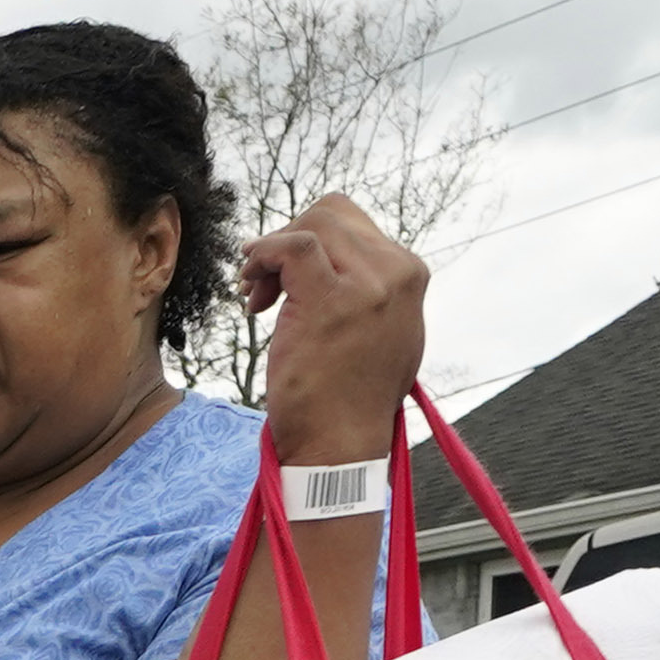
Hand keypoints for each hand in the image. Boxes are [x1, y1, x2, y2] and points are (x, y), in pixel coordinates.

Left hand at [236, 192, 426, 458]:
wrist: (342, 444)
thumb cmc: (349, 394)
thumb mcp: (380, 329)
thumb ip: (367, 286)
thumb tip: (330, 255)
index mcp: (408, 275)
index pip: (352, 224)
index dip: (310, 239)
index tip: (285, 279)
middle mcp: (397, 273)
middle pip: (329, 215)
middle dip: (287, 240)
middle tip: (263, 288)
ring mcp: (368, 285)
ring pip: (311, 225)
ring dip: (271, 251)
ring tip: (256, 295)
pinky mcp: (331, 301)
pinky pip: (292, 246)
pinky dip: (262, 257)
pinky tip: (250, 291)